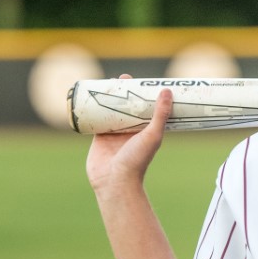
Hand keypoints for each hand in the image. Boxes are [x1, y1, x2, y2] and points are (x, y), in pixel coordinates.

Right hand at [86, 76, 172, 193]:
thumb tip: (167, 91)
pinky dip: (93, 109)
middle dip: (126, 93)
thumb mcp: (152, 135)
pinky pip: (96, 119)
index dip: (145, 95)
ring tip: (108, 83)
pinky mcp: (99, 137)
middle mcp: (131, 131)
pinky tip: (90, 96)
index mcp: (146, 131)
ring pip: (112, 111)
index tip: (144, 81)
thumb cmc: (137, 161)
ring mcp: (114, 133)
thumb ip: (160, 114)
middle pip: (128, 107)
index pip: (147, 108)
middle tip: (124, 78)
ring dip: (109, 98)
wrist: (115, 181)